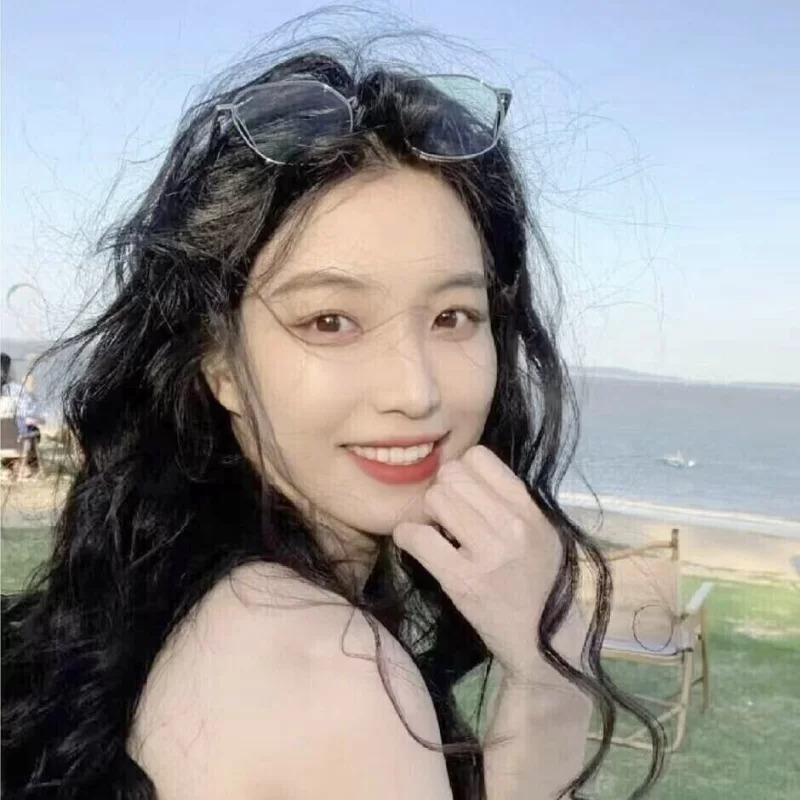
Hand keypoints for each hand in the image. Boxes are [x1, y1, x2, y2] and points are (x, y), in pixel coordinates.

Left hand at [392, 445, 565, 681]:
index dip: (462, 470)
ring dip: (426, 514)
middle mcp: (511, 525)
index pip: (479, 456)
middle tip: (444, 516)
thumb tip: (465, 472)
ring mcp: (487, 553)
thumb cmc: (543, 584)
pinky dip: (407, 536)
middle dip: (442, 492)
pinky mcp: (462, 581)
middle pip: (451, 475)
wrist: (548, 645)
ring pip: (434, 499)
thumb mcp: (541, 532)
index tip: (462, 493)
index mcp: (529, 508)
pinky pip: (418, 537)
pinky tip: (415, 544)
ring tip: (435, 532)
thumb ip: (509, 501)